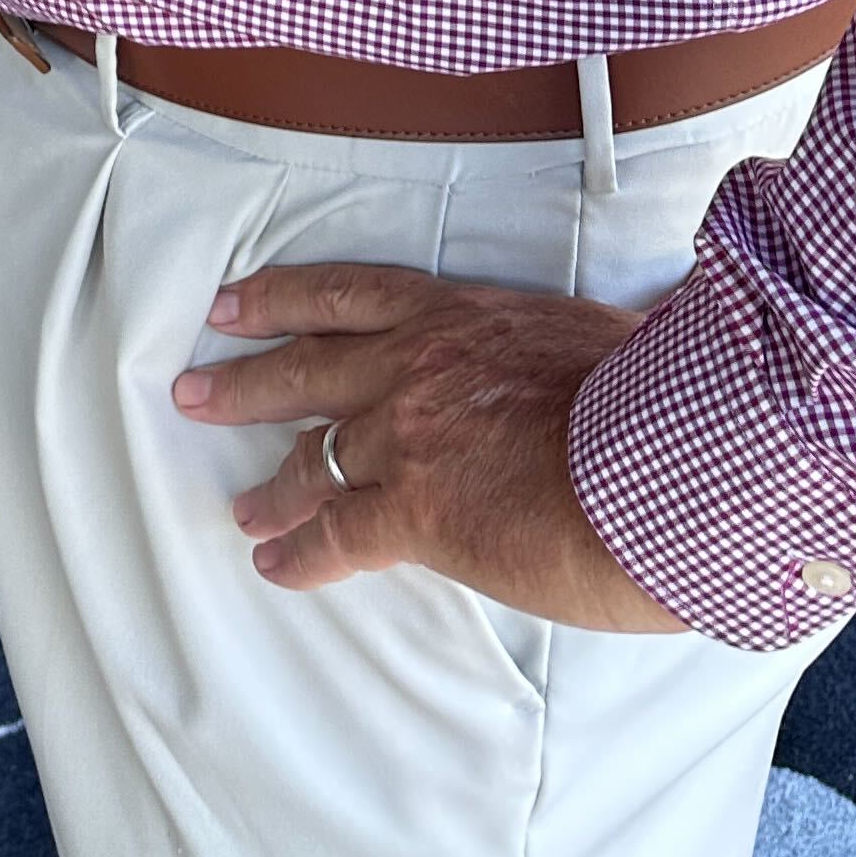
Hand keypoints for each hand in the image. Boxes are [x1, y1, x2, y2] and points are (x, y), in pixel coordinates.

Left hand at [172, 262, 684, 632]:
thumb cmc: (655, 399)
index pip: (348, 295)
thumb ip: (568, 344)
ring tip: (240, 505)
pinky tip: (274, 561)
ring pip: (313, 457)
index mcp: (458, 314)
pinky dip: (299, 552)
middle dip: (243, 381)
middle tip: (192, 389)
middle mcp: (415, 365)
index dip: (281, 298)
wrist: (663, 458)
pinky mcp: (415, 509)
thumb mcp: (599, 337)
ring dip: (270, 483)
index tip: (233, 303)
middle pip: (306, 368)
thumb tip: (613, 344)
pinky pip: (337, 534)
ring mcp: (406, 435)